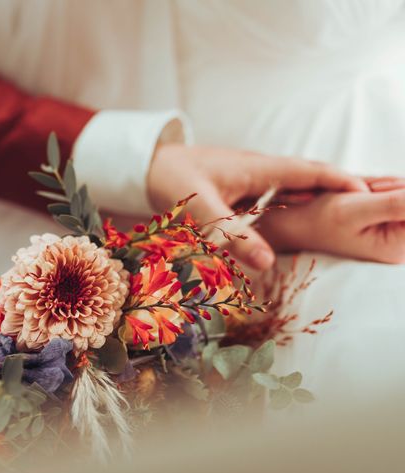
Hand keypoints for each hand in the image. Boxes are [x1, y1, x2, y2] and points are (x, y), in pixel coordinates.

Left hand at [147, 144, 367, 269]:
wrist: (148, 163)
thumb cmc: (172, 179)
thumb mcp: (200, 209)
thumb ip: (232, 236)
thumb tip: (268, 264)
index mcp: (257, 168)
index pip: (308, 171)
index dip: (340, 180)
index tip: (369, 192)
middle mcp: (258, 168)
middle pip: (307, 175)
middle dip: (336, 185)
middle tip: (366, 201)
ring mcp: (249, 174)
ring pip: (292, 183)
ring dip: (316, 193)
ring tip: (341, 208)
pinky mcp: (238, 183)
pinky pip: (274, 190)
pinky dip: (292, 199)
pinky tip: (295, 212)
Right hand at [258, 180, 404, 263]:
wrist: (291, 221)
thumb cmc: (316, 219)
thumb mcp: (355, 208)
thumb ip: (396, 203)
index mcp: (399, 245)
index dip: (400, 191)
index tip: (374, 193)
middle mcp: (402, 241)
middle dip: (392, 187)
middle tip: (360, 194)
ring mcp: (395, 228)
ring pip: (404, 190)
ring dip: (383, 184)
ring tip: (354, 194)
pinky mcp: (387, 217)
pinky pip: (395, 191)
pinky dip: (378, 185)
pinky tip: (358, 194)